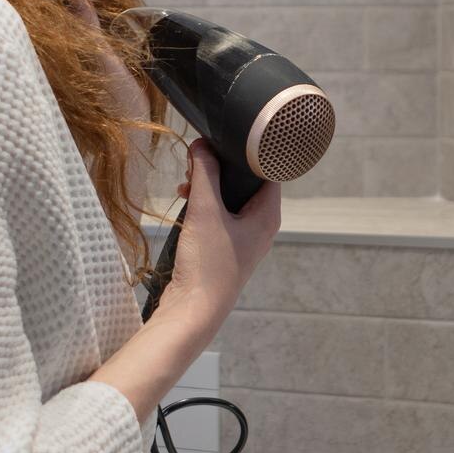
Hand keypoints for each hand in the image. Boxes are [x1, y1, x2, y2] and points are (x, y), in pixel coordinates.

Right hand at [151, 138, 279, 343]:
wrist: (193, 311)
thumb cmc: (207, 264)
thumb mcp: (205, 211)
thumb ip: (204, 174)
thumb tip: (201, 144)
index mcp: (268, 216)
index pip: (268, 171)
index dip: (247, 153)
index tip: (224, 141)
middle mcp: (261, 226)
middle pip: (246, 183)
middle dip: (221, 170)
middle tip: (198, 163)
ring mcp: (244, 239)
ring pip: (230, 200)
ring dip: (209, 188)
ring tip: (187, 184)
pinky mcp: (226, 249)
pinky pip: (219, 217)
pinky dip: (204, 206)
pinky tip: (185, 203)